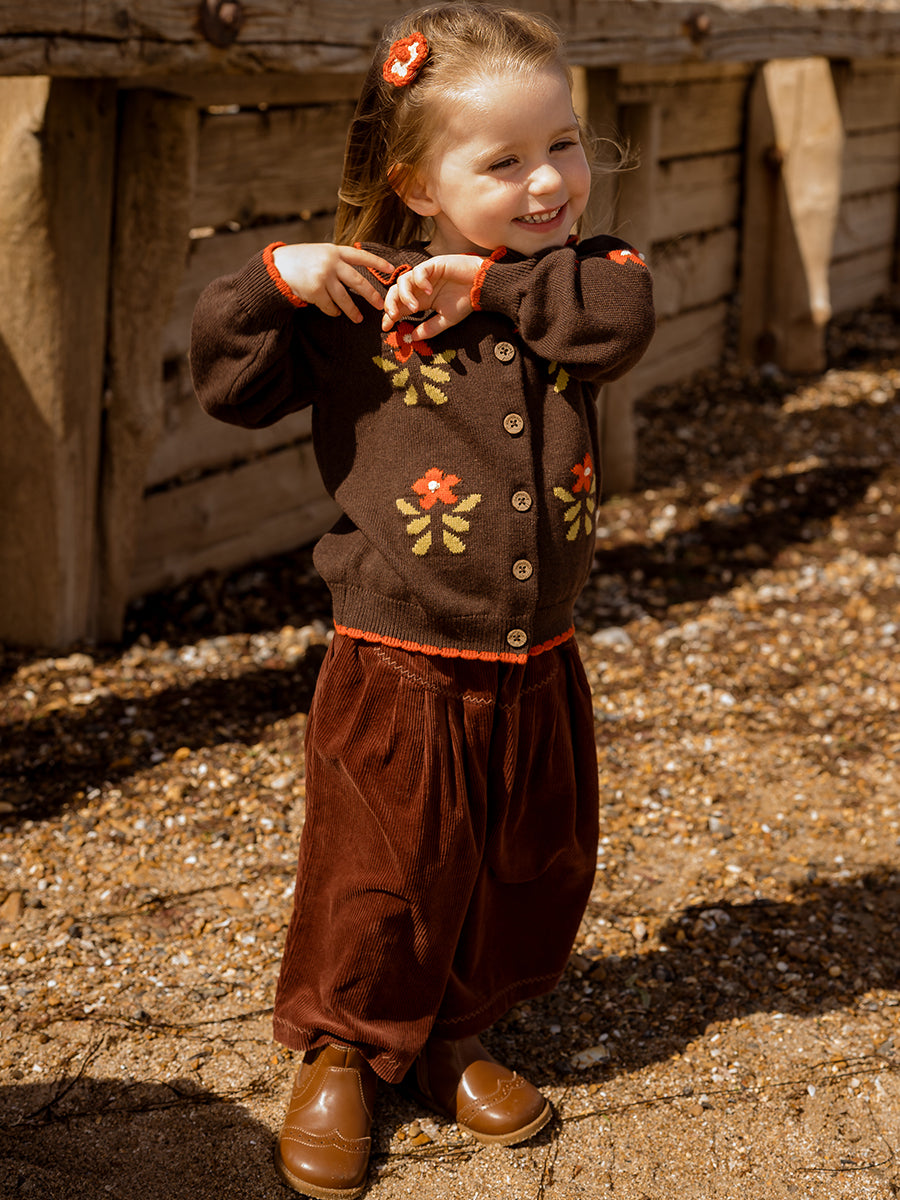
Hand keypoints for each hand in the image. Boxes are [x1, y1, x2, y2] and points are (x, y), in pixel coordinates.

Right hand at [271, 243, 393, 322]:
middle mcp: (331, 262)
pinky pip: (330, 306)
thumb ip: (338, 260)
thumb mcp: (321, 253)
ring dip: (352, 311)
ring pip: (344, 298)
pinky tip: (334, 312)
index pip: (361, 256)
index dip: (377, 262)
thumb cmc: (302, 260)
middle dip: (371, 295)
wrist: (277, 266)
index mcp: (335, 251)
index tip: (391, 269)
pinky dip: (333, 311)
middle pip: (358, 282)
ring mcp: (323, 277)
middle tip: (380, 305)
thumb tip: (359, 274)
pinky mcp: (315, 291)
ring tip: (358, 318)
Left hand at [382, 255, 481, 339]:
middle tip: (393, 316)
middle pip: (394, 292)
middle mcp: (419, 287)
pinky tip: (429, 290)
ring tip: (415, 307)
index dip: (390, 316)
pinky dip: (420, 281)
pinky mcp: (433, 265)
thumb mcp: (446, 320)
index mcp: (421, 300)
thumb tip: (412, 338)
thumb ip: (429, 328)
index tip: (386, 328)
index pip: (399, 306)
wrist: (482, 287)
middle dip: (390, 304)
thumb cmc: (465, 301)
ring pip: (402, 281)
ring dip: (405, 295)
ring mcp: (425, 275)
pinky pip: (419, 271)